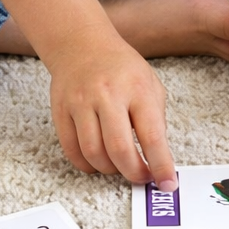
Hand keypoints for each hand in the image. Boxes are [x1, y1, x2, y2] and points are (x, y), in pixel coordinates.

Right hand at [48, 37, 176, 189]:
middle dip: (133, 173)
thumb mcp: (151, 85)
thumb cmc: (121, 68)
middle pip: (119, 149)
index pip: (152, 136)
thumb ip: (156, 120)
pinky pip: (72, 150)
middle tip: (141, 177)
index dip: (161, 165)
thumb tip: (159, 158)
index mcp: (137, 89)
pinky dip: (87, 164)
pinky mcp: (61, 111)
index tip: (167, 184)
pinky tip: (98, 161)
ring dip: (109, 170)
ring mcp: (81, 103)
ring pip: (93, 153)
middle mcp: (108, 95)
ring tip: (119, 166)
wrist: (81, 44)